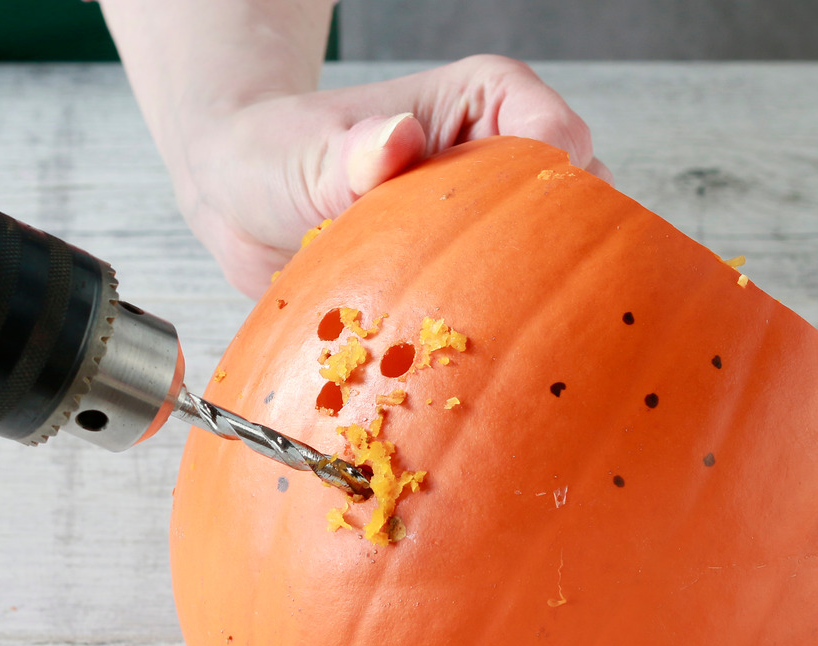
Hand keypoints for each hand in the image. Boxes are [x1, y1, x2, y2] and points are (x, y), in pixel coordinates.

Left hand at [100, 1, 607, 296]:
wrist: (240, 204)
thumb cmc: (274, 153)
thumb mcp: (305, 151)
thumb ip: (351, 152)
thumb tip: (394, 142)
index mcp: (487, 104)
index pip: (558, 137)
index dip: (556, 187)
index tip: (521, 236)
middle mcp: (503, 160)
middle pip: (577, 209)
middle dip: (554, 260)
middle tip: (504, 309)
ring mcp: (493, 223)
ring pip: (552, 267)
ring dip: (523, 308)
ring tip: (481, 343)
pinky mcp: (472, 277)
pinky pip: (505, 311)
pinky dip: (489, 338)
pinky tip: (458, 368)